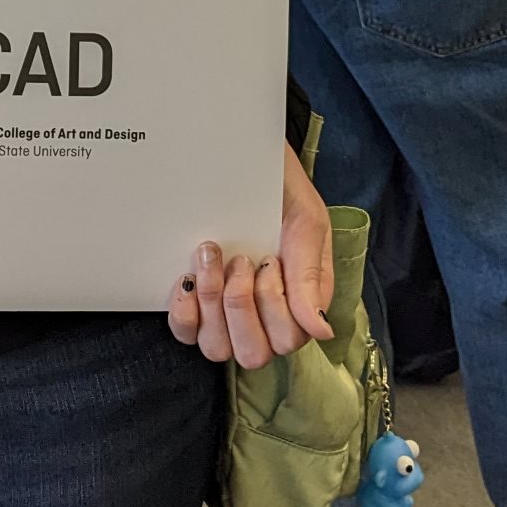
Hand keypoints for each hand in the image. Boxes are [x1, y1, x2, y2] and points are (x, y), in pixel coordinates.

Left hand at [169, 144, 334, 367]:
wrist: (238, 153)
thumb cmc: (279, 186)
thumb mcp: (305, 220)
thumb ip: (311, 274)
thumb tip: (321, 331)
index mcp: (299, 299)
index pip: (290, 339)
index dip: (275, 308)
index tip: (269, 259)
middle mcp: (263, 314)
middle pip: (254, 354)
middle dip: (243, 308)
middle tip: (241, 260)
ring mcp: (226, 311)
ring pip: (219, 349)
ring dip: (214, 305)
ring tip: (212, 256)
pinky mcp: (195, 302)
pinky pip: (186, 334)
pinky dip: (185, 313)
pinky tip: (187, 279)